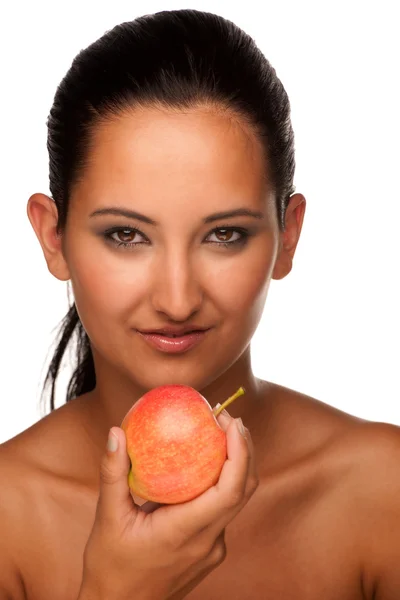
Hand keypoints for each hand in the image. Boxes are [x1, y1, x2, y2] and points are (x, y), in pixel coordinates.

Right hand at [79, 410, 257, 599]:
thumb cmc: (110, 566)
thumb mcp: (107, 518)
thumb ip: (113, 473)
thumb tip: (115, 432)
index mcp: (185, 532)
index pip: (230, 491)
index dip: (240, 454)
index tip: (232, 423)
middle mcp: (207, 542)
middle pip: (243, 491)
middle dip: (244, 450)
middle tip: (228, 418)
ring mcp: (212, 549)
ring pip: (236, 502)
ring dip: (237, 466)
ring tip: (221, 434)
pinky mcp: (209, 551)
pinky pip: (223, 511)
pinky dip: (223, 483)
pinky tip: (204, 466)